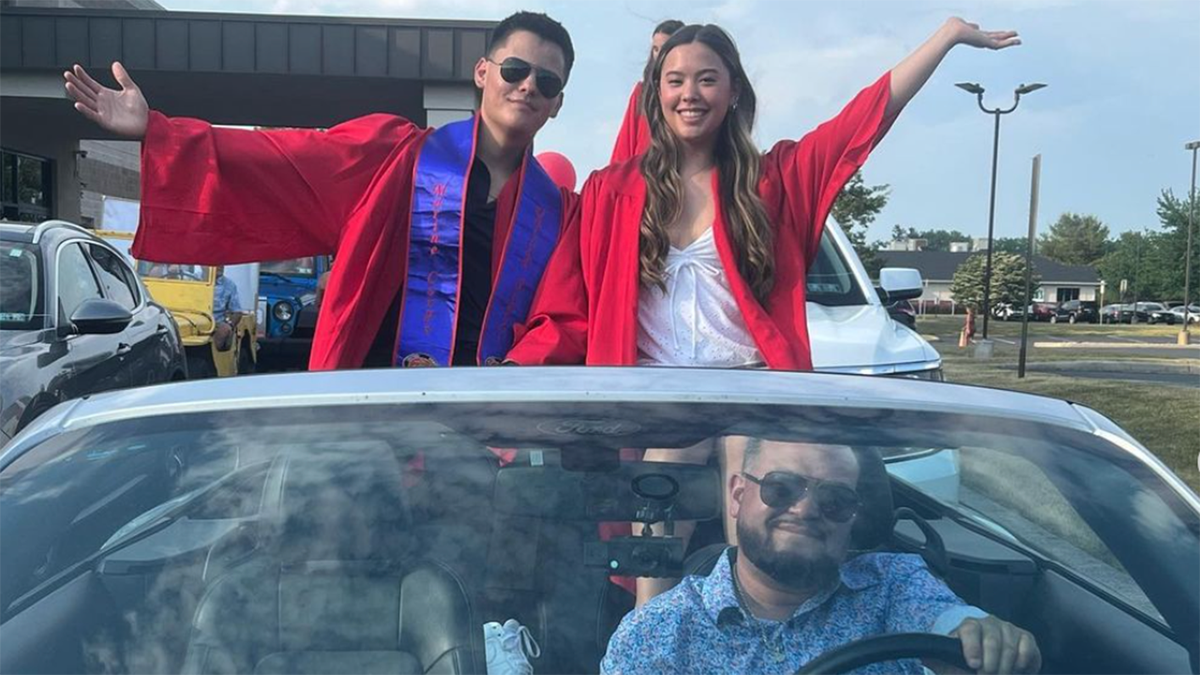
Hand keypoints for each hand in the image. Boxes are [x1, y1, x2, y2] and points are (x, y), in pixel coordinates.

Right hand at [63, 62, 149, 139]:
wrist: (146, 123)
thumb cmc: (139, 108)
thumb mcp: (132, 89)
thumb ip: (123, 77)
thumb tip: (116, 64)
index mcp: (106, 94)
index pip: (90, 83)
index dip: (83, 76)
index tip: (75, 68)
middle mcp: (101, 102)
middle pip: (84, 91)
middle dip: (75, 83)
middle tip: (67, 75)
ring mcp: (102, 111)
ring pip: (86, 101)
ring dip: (77, 94)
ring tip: (69, 85)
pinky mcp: (104, 121)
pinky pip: (92, 115)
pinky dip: (85, 110)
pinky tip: (78, 104)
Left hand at [927, 616, 1041, 674]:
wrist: (989, 665)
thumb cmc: (967, 664)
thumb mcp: (950, 662)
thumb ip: (938, 659)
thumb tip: (924, 655)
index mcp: (969, 626)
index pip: (970, 630)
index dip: (972, 647)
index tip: (973, 665)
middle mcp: (989, 623)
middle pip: (992, 641)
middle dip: (990, 664)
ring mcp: (1009, 629)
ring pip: (1009, 648)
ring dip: (1004, 668)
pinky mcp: (1026, 637)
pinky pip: (1027, 649)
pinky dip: (1022, 664)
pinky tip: (1015, 670)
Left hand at [945, 17, 1020, 50]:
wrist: (951, 33)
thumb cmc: (952, 27)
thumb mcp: (962, 23)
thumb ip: (970, 26)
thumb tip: (976, 26)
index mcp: (974, 35)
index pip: (987, 35)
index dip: (995, 34)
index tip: (1002, 33)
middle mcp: (979, 40)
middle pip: (995, 39)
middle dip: (1005, 38)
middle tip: (1015, 38)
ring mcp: (983, 42)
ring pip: (999, 42)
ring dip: (1009, 41)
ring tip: (1019, 40)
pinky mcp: (986, 43)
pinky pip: (1000, 44)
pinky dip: (1009, 43)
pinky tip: (1017, 41)